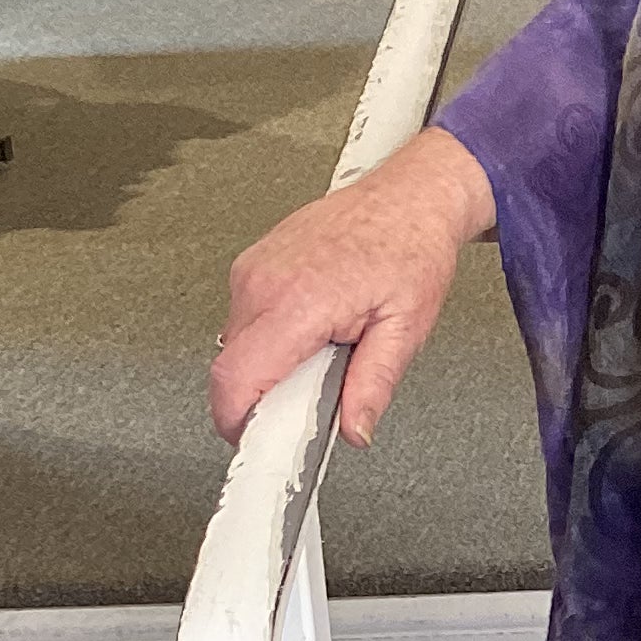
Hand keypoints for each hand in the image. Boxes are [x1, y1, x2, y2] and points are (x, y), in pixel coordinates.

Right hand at [211, 125, 494, 448]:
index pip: (234, 380)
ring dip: (268, 365)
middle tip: (312, 396)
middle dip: (262, 398)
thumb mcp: (406, 328)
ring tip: (321, 350)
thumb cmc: (411, 248)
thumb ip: (373, 385)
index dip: (238, 423)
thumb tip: (353, 429)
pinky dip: (269, 338)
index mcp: (298, 301)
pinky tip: (312, 326)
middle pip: (229, 370)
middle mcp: (263, 282)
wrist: (410, 197)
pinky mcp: (250, 265)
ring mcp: (251, 270)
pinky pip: (243, 320)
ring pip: (233, 346)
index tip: (257, 443)